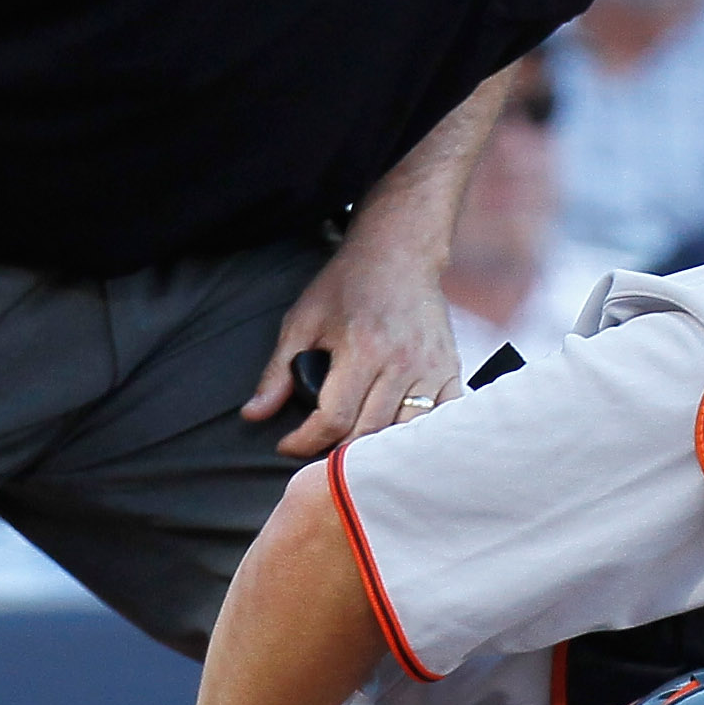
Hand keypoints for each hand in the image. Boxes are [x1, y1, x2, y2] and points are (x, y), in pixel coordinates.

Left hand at [247, 233, 461, 457]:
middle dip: (336, 451)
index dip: (305, 441)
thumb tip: (253, 414)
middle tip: (316, 451)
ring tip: (352, 451)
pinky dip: (418, 437)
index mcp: (362, 348)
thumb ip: (277, 372)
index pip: (334, 418)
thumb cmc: (348, 284)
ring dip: (377, 450)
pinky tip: (396, 439)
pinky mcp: (450, 370)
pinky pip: (439, 420)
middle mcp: (401, 362)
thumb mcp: (303, 320)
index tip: (288, 445)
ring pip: (405, 434)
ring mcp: (431, 368)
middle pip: (369, 433)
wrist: (400, 253)